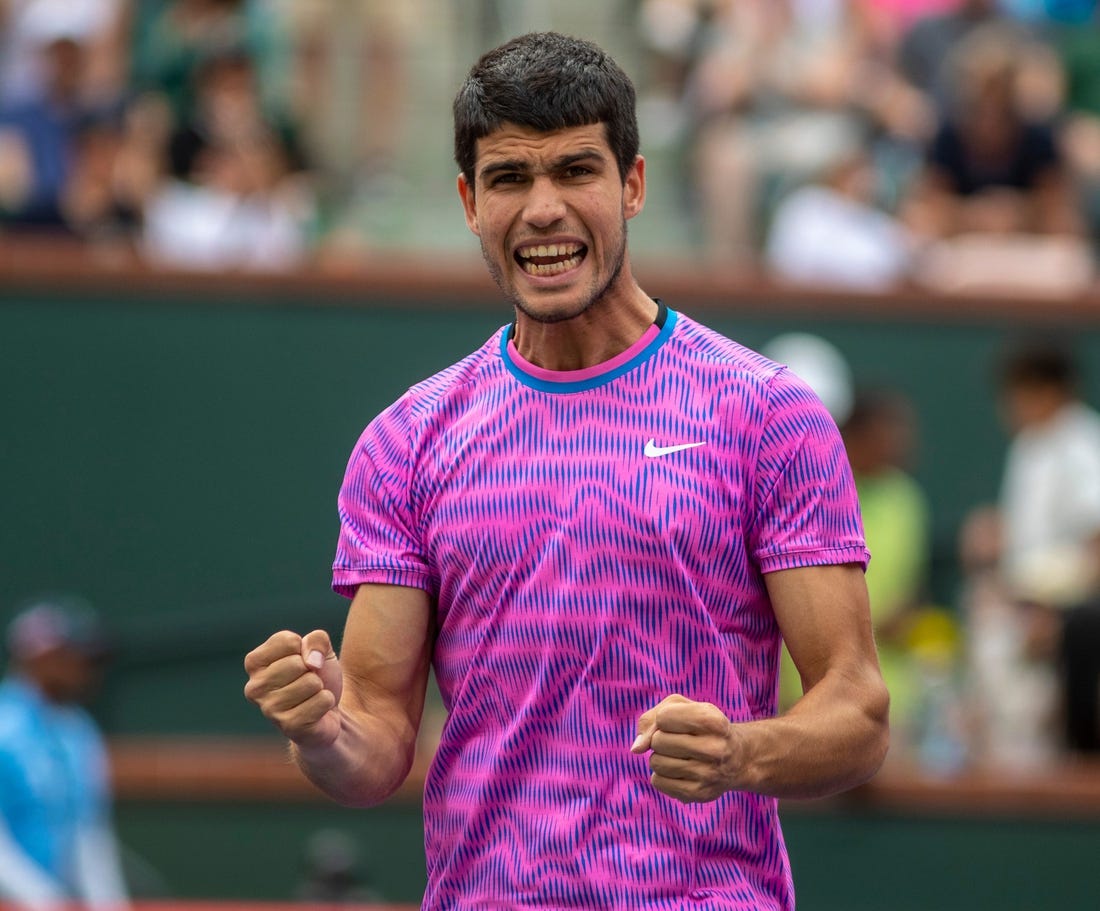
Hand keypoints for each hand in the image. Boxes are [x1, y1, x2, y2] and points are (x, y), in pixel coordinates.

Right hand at [243, 630, 342, 749]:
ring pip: (311, 683)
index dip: (305, 648)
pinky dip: (327, 701)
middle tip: (307, 681)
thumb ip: (317, 639)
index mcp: (254, 663)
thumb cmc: (316, 673)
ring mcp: (269, 709)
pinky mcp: (288, 726)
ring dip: (319, 687)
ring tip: (311, 695)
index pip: (288, 642)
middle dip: (312, 670)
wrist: (328, 708)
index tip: (301, 660)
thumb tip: (311, 662)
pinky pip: (322, 700)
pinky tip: (317, 710)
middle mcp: (254, 687)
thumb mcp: (319, 647)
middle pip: (298, 664)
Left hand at [632, 694, 740, 802]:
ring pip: (655, 763)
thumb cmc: (702, 727)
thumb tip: (636, 749)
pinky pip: (658, 782)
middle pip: (658, 741)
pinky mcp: (699, 794)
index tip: (679, 722)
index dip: (665, 719)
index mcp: (713, 721)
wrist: (737, 758)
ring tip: (679, 756)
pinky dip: (661, 775)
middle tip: (680, 741)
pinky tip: (679, 771)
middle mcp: (714, 748)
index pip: (664, 717)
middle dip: (661, 739)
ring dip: (660, 758)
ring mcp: (708, 774)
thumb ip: (652, 719)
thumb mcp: (682, 708)